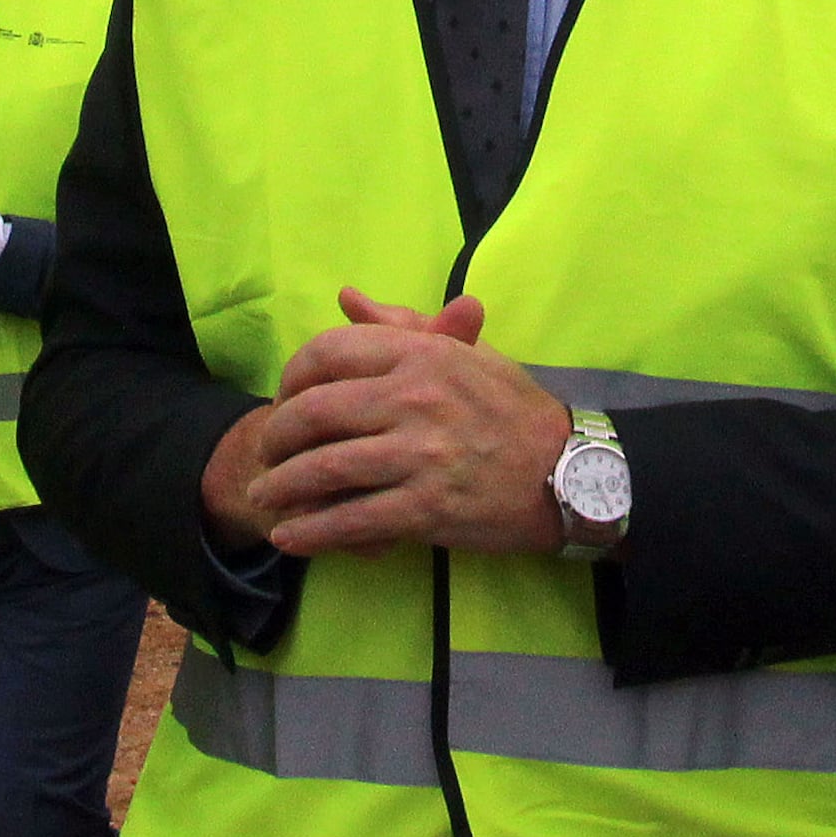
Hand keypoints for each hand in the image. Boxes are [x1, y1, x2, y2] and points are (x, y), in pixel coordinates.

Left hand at [218, 287, 577, 561]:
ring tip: (265, 497)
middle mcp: (415, 398)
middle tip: (265, 454)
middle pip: (314, 412)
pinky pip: (352, 520)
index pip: (330, 351)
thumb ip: (403, 328)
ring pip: (325, 469)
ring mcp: (420, 455)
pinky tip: (290, 537)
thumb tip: (347, 298)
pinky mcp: (427, 508)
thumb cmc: (514, 410)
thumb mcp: (466, 355)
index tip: (286, 398)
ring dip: (282, 486)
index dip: (293, 376)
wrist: (570, 473)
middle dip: (276, 436)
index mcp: (422, 354)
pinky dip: (312, 531)